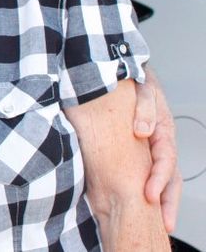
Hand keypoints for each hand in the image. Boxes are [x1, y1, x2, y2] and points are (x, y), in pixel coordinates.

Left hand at [133, 67, 181, 231]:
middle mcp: (162, 144)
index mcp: (164, 131)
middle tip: (164, 224)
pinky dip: (147, 189)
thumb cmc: (138, 84)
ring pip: (163, 179)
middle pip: (170, 178)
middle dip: (168, 203)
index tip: (149, 195)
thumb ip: (144, 109)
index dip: (158, 180)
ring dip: (162, 202)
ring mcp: (153, 150)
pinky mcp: (141, 152)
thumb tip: (142, 131)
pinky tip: (141, 205)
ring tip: (159, 224)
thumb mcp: (143, 91)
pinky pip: (146, 173)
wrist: (129, 76)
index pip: (165, 161)